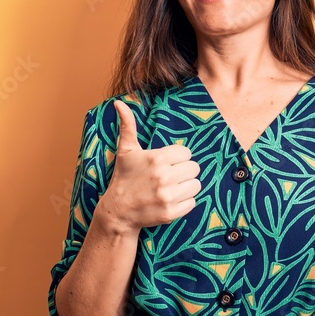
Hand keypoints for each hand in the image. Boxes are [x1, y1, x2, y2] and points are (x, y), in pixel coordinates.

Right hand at [99, 99, 201, 232]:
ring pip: (196, 185)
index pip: (186, 153)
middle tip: (170, 176)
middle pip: (194, 168)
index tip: (166, 163)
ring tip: (171, 187)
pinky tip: (171, 199)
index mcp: (157, 158)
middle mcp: (164, 177)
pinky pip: (193, 202)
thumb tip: (119, 102)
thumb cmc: (124, 177)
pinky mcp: (172, 213)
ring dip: (186, 186)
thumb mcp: (126, 150)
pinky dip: (185, 202)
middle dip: (183, 171)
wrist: (118, 210)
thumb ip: (128, 125)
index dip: (177, 158)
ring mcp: (168, 196)